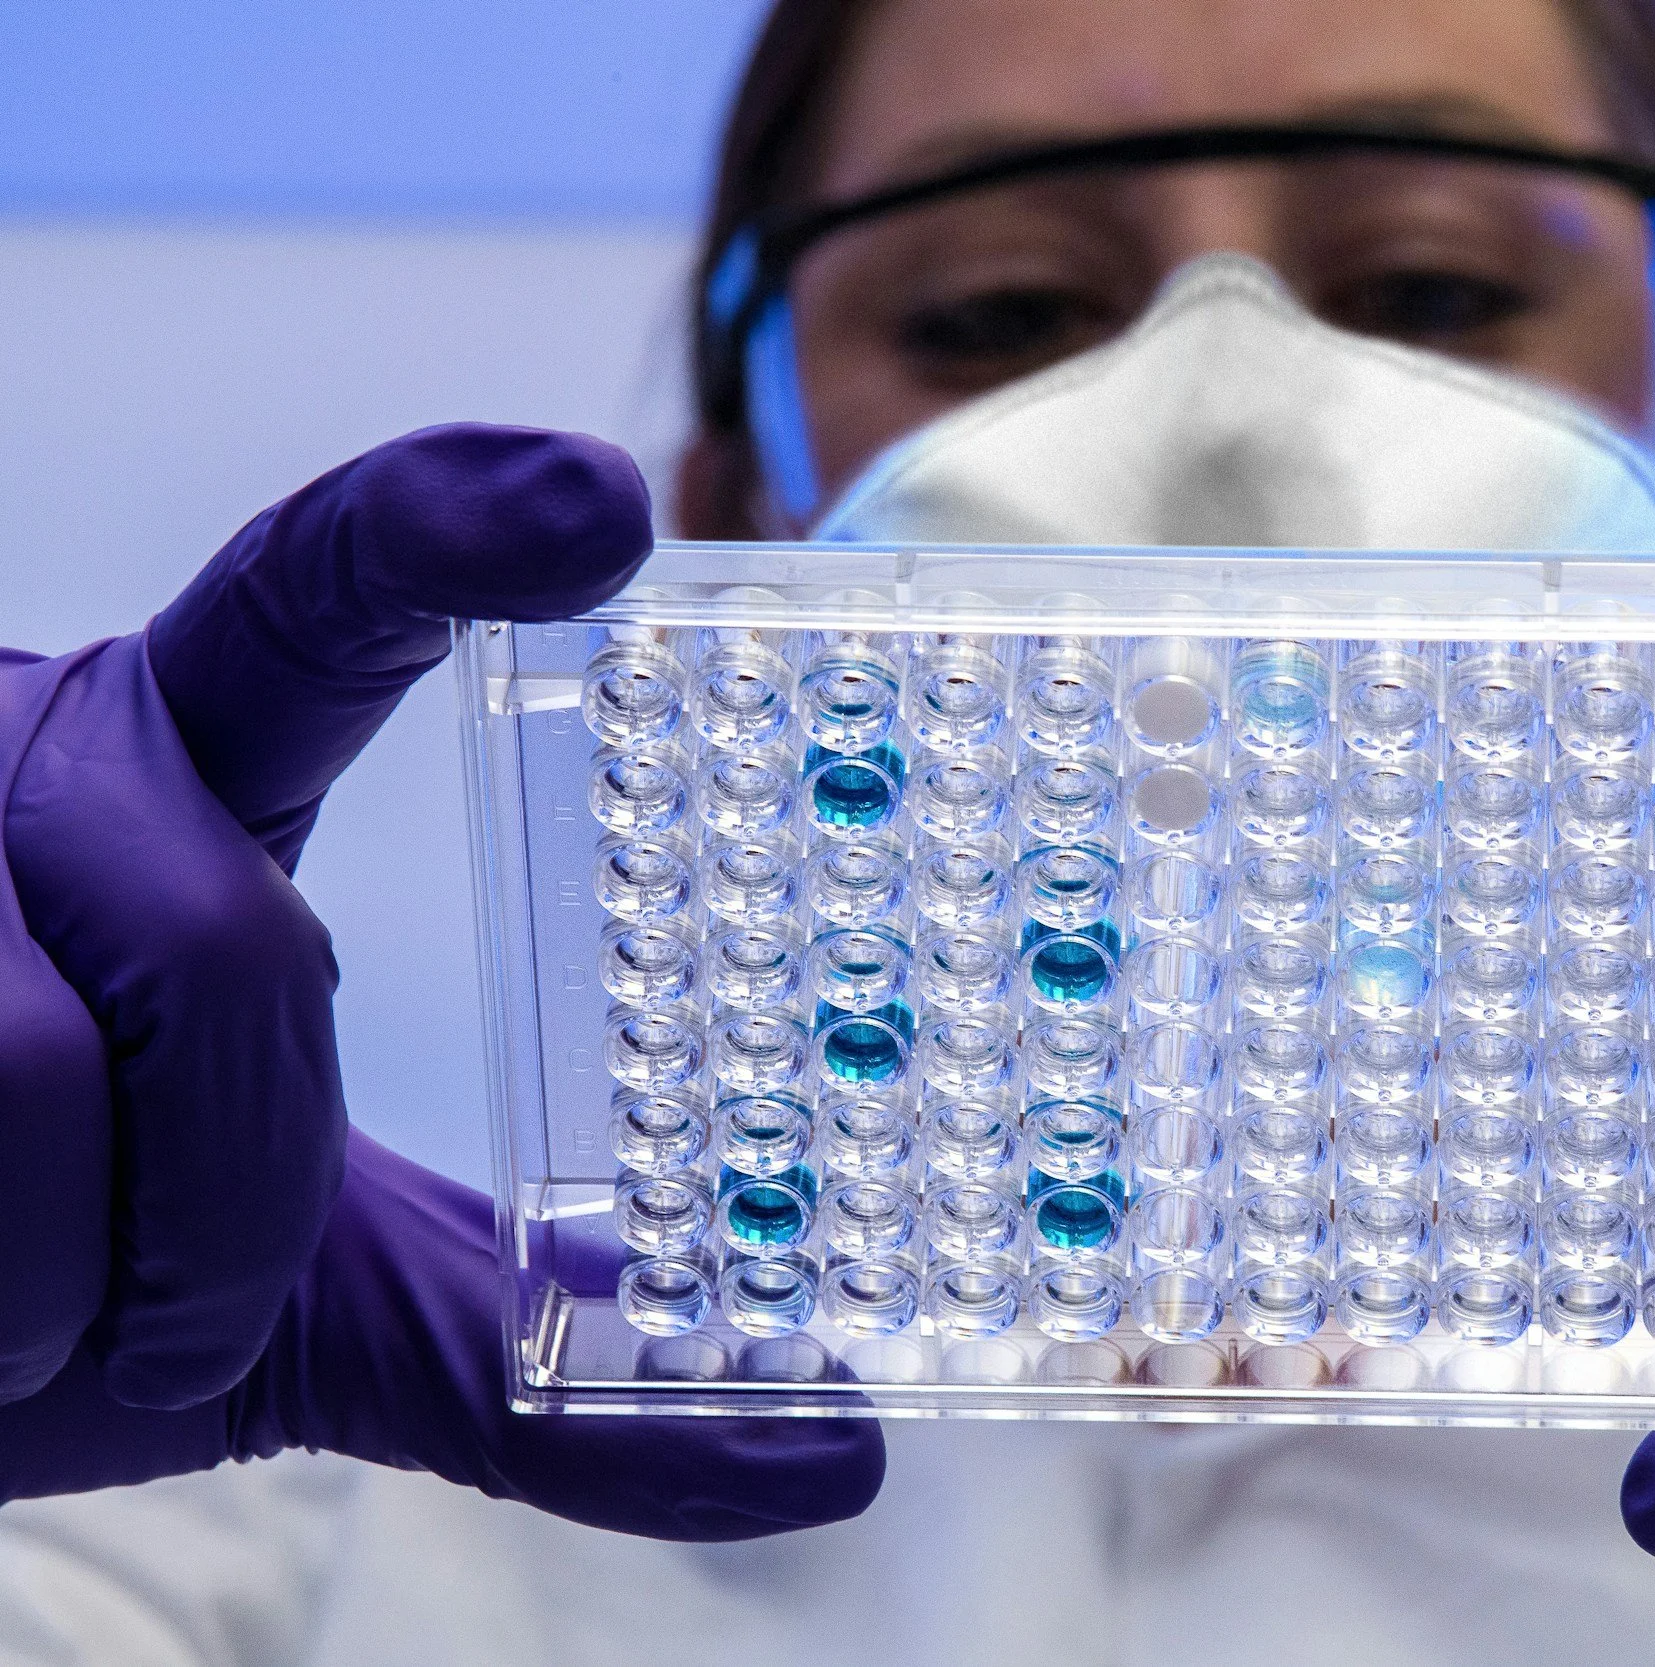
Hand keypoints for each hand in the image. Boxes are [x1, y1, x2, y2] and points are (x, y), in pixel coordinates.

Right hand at [0, 424, 883, 1535]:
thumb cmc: (62, 1272)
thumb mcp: (294, 1294)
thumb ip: (525, 1361)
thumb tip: (837, 1456)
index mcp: (174, 776)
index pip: (316, 601)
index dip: (443, 526)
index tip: (596, 508)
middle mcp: (15, 758)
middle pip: (225, 953)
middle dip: (233, 1205)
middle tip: (179, 1304)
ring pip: (14, 1080)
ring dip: (65, 1286)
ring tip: (30, 1307)